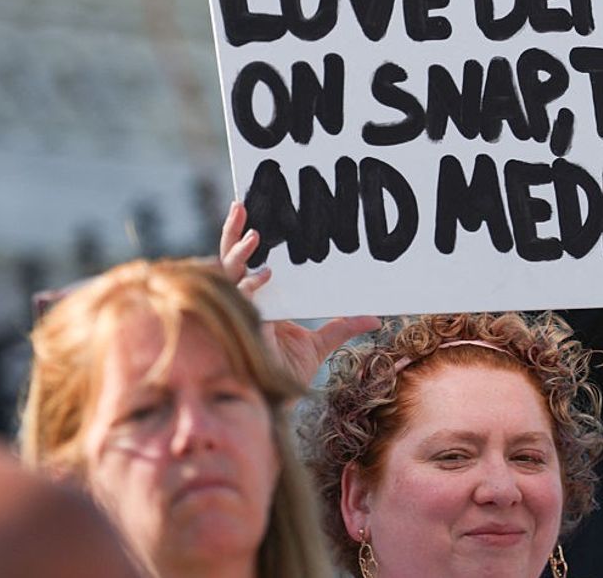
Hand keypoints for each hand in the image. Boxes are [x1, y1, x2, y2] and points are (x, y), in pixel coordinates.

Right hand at [220, 201, 379, 384]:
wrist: (283, 398)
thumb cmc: (292, 372)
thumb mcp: (323, 343)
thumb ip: (343, 325)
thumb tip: (375, 317)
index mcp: (261, 298)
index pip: (247, 260)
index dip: (244, 238)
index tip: (252, 210)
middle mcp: (247, 301)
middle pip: (230, 259)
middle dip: (232, 232)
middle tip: (240, 205)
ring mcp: (242, 312)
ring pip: (228, 275)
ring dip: (238, 252)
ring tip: (255, 233)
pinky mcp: (243, 326)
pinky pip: (241, 300)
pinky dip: (250, 286)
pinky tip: (264, 275)